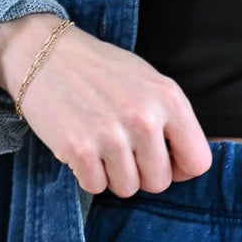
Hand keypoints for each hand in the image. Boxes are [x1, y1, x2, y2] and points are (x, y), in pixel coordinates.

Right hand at [0, 13, 212, 196]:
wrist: (44, 53)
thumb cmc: (101, 71)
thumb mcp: (148, 82)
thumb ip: (172, 119)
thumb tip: (185, 166)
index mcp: (169, 99)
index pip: (198, 162)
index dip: (180, 168)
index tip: (163, 160)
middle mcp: (144, 117)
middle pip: (159, 183)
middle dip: (142, 173)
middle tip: (122, 148)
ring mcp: (111, 134)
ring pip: (127, 189)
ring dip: (113, 175)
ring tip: (100, 144)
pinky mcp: (79, 149)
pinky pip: (96, 187)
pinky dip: (87, 175)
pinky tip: (81, 147)